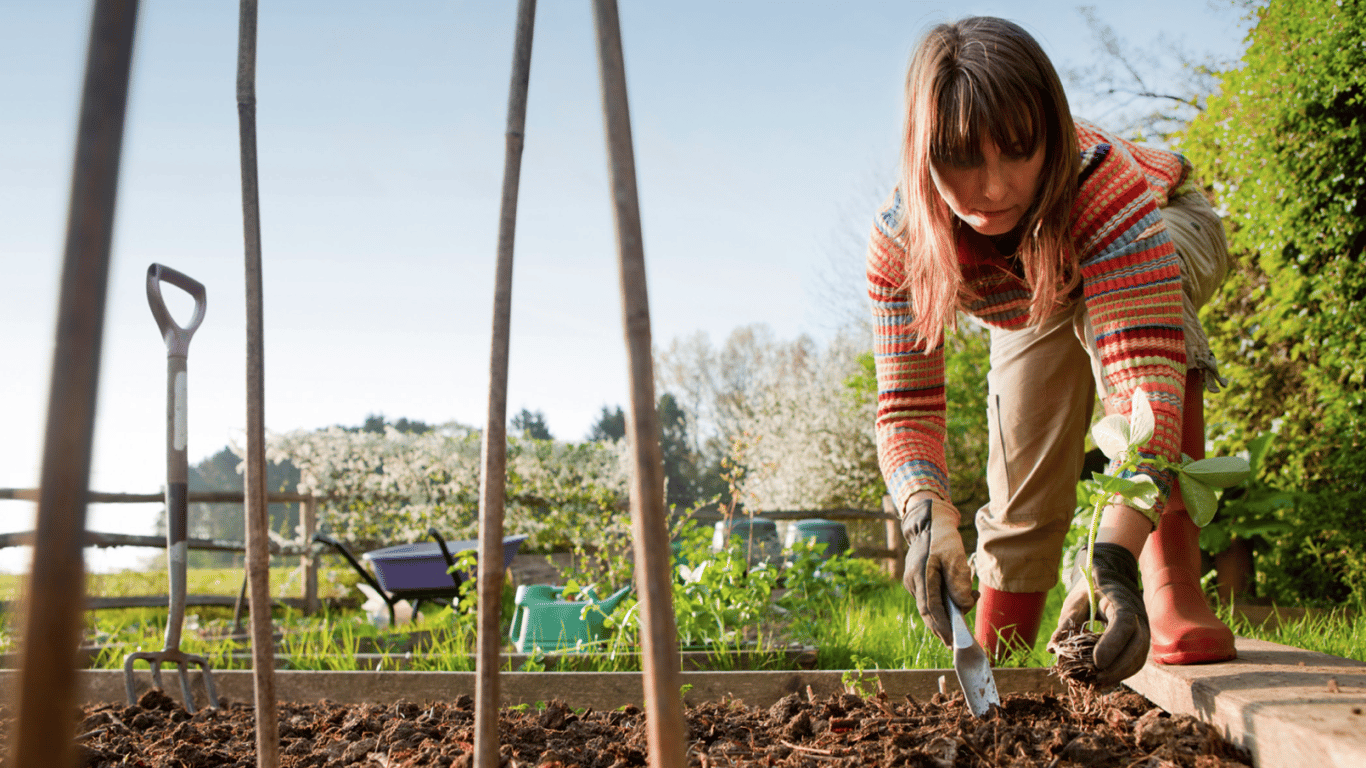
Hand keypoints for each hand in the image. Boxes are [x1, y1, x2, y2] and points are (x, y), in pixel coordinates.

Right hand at [901, 496, 974, 644]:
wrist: (929, 523)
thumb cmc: (944, 539)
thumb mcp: (956, 557)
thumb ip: (959, 582)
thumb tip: (963, 606)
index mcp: (921, 576)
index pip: (931, 609)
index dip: (942, 627)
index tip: (952, 640)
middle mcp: (913, 581)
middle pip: (928, 612)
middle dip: (941, 629)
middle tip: (953, 642)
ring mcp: (912, 581)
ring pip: (929, 605)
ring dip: (945, 614)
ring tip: (965, 614)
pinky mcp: (916, 580)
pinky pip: (929, 597)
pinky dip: (942, 604)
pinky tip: (958, 601)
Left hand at [1049, 542, 1149, 686]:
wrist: (1111, 583)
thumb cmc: (1092, 590)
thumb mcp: (1077, 599)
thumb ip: (1067, 621)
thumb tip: (1053, 647)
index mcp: (1121, 602)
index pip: (1123, 623)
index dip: (1112, 643)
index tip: (1096, 662)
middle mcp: (1138, 618)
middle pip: (1136, 645)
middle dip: (1117, 666)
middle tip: (1095, 678)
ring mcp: (1142, 631)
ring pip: (1138, 657)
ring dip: (1119, 674)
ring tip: (1097, 685)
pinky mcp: (1140, 643)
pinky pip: (1135, 662)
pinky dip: (1121, 674)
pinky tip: (1104, 683)